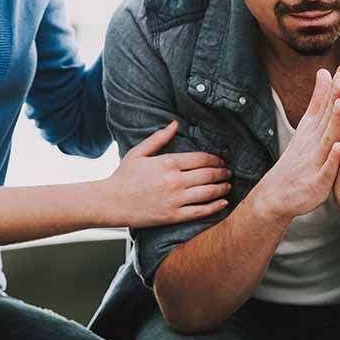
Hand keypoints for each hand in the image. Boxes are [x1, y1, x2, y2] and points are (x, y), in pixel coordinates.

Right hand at [107, 120, 231, 226]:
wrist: (111, 202)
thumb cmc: (123, 177)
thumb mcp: (139, 152)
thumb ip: (159, 138)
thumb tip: (175, 124)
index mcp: (168, 162)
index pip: (201, 158)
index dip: (215, 159)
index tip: (221, 160)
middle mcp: (175, 180)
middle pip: (208, 174)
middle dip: (222, 173)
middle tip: (229, 172)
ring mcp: (175, 199)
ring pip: (208, 192)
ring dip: (222, 188)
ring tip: (228, 185)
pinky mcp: (173, 215)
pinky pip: (200, 211)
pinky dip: (215, 207)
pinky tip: (223, 203)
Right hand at [253, 68, 339, 221]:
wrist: (278, 194)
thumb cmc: (298, 158)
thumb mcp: (308, 126)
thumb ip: (318, 100)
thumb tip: (324, 72)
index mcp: (313, 129)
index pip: (325, 105)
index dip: (336, 86)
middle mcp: (313, 141)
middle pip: (326, 117)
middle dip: (336, 96)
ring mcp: (315, 160)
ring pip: (327, 138)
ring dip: (334, 121)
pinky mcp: (318, 181)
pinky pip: (327, 169)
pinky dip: (333, 159)